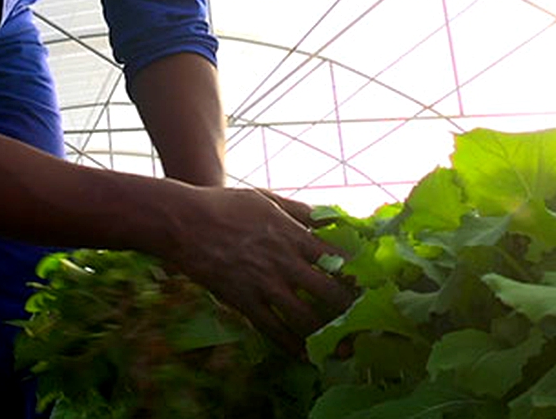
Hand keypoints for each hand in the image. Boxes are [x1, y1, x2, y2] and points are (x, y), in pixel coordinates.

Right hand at [162, 187, 354, 353]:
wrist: (184, 222)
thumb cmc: (225, 205)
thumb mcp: (266, 199)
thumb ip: (299, 211)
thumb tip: (328, 216)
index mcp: (291, 235)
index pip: (337, 259)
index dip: (358, 275)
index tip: (371, 285)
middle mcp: (283, 262)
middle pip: (328, 293)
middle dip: (351, 311)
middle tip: (365, 323)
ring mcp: (263, 284)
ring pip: (304, 318)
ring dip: (326, 335)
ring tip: (342, 348)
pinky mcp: (243, 301)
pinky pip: (272, 329)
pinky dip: (290, 345)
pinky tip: (302, 354)